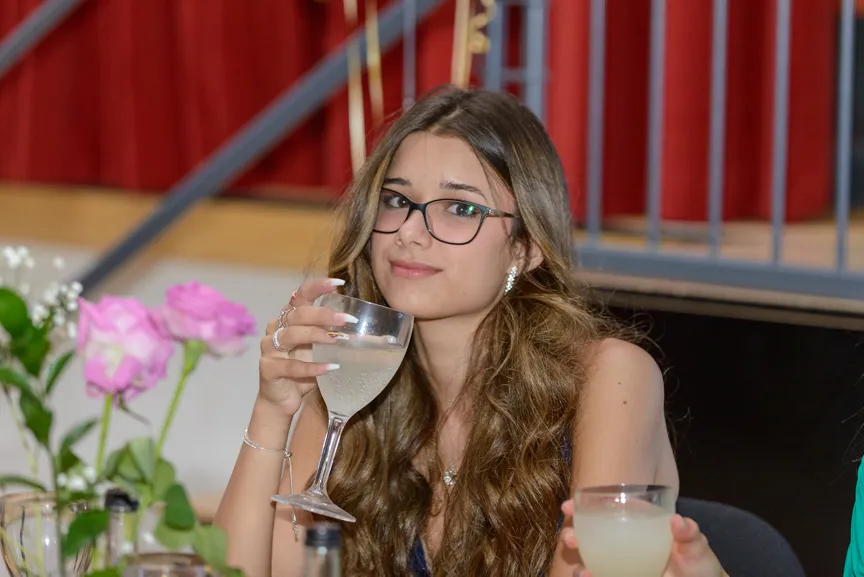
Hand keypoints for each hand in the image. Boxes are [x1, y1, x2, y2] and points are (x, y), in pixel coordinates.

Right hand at [258, 278, 354, 416]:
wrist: (282, 400)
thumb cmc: (305, 371)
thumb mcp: (324, 352)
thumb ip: (342, 340)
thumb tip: (383, 339)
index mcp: (290, 318)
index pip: (301, 295)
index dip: (317, 286)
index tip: (339, 282)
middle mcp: (277, 328)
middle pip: (298, 313)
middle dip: (323, 314)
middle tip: (348, 320)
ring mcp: (270, 348)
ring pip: (291, 334)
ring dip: (317, 335)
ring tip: (337, 340)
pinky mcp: (268, 369)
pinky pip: (290, 366)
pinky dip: (311, 367)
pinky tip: (330, 367)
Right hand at [560, 499, 725, 576]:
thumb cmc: (699, 564)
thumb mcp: (697, 547)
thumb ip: (689, 534)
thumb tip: (678, 521)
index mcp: (639, 524)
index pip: (608, 509)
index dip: (586, 506)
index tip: (567, 507)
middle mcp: (626, 542)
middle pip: (593, 534)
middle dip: (574, 534)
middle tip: (569, 538)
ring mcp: (624, 564)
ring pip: (593, 559)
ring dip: (580, 563)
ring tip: (579, 570)